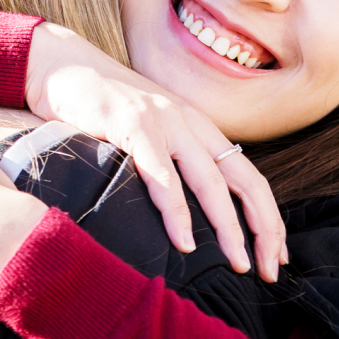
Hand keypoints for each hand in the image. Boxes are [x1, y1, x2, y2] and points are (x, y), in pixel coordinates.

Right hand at [25, 23, 286, 280]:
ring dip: (228, 227)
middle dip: (263, 229)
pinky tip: (184, 242)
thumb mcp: (149, 136)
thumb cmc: (103, 111)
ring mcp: (164, 122)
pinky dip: (176, 211)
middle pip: (244, 181)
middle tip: (267, 271)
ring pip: (210, 181)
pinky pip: (161, 174)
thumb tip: (190, 216)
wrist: (63, 67)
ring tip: (237, 263)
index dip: (269, 218)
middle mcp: (191, 123)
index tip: (275, 256)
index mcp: (200, 129)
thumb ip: (171, 165)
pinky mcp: (133, 124)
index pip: (250, 177)